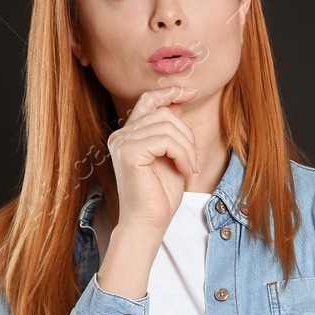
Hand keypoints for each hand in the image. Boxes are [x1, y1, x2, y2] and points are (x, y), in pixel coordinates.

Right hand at [108, 84, 200, 233]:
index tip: (192, 92)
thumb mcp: (171, 155)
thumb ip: (170, 130)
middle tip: (194, 160)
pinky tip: (185, 169)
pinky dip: (182, 153)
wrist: (149, 222)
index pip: (148, 100)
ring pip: (167, 125)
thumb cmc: (160, 194)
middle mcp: (121, 135)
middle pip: (163, 112)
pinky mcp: (128, 152)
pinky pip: (165, 139)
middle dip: (187, 134)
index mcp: (129, 134)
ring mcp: (122, 142)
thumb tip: (177, 104)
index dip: (170, 92)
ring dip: (187, 147)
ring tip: (190, 167)